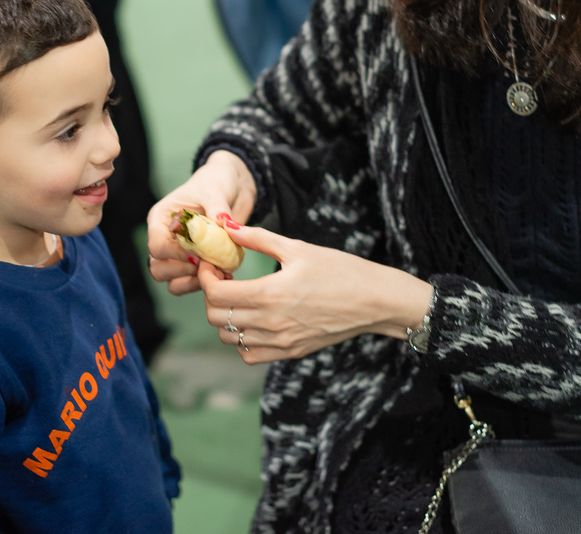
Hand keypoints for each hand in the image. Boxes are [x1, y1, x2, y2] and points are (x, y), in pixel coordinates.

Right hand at [146, 150, 256, 295]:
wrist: (233, 188)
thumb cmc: (216, 182)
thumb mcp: (215, 190)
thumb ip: (218, 207)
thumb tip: (223, 223)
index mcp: (161, 219)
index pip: (156, 245)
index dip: (176, 254)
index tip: (200, 252)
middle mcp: (166, 238)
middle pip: (157, 268)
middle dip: (182, 271)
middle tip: (207, 264)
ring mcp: (179, 254)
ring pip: (171, 282)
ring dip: (192, 282)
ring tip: (216, 271)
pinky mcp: (195, 263)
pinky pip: (191, 284)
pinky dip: (205, 285)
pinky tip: (224, 274)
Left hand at [198, 223, 434, 363]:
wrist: (375, 301)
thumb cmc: (340, 270)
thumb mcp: (298, 248)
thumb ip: (258, 238)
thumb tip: (228, 227)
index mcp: (271, 294)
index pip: (216, 295)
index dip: (205, 278)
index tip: (212, 265)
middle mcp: (271, 323)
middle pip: (216, 317)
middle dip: (212, 295)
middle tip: (224, 278)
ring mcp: (281, 342)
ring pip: (229, 338)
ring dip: (225, 317)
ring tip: (239, 297)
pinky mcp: (290, 352)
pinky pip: (249, 354)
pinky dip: (242, 339)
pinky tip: (253, 320)